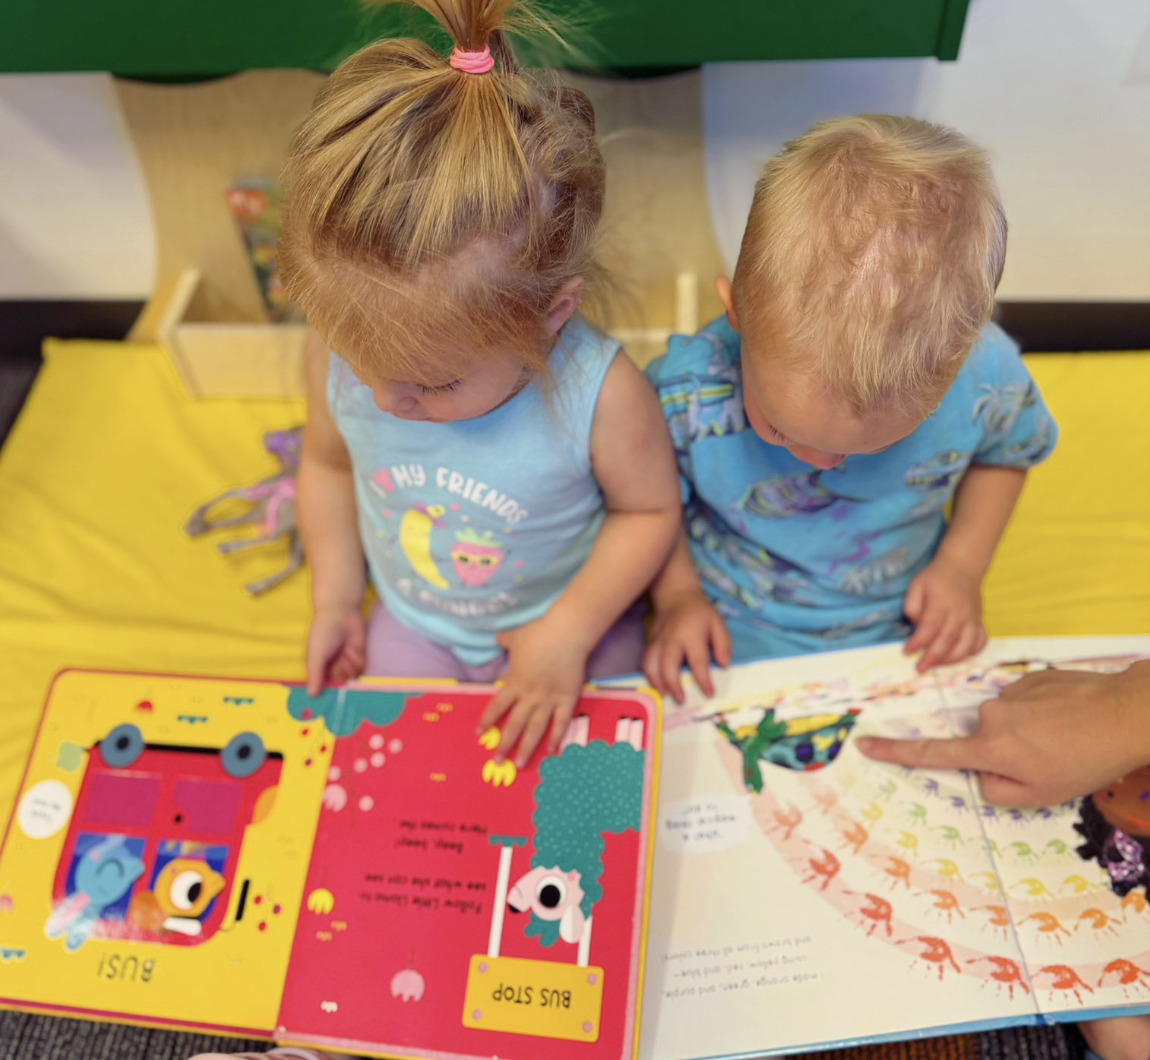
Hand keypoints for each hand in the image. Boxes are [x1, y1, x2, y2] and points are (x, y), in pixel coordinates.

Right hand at [305, 607, 366, 694]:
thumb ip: (315, 675)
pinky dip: (358, 663)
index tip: (330, 704)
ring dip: (349, 669)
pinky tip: (352, 652)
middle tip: (340, 671)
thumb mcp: (316, 655)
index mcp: (318, 668)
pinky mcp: (359, 657)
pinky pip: (361, 669)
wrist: (341, 612)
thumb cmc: (323, 633)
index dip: (326, 695)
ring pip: (351, 678)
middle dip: (341, 682)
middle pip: (339, 686)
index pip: (322, 688)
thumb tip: (311, 696)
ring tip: (345, 654)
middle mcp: (332, 668)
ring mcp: (346, 663)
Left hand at [479, 617, 589, 767]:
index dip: (487, 720)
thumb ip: (504, 640)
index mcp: (515, 683)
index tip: (479, 733)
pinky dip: (556, 737)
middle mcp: (530, 696)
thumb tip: (496, 638)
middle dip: (505, 744)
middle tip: (497, 761)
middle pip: (515, 724)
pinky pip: (561, 722)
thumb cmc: (538, 633)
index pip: (497, 706)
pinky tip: (551, 750)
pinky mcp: (567, 699)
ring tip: (520, 763)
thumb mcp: (516, 637)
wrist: (565, 633)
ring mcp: (549, 699)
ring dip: (527, 747)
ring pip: (536, 729)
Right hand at [642, 589, 730, 703]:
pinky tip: (656, 685)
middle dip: (673, 684)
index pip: (697, 660)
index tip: (710, 694)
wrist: (675, 595)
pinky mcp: (649, 642)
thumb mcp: (717, 623)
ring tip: (664, 696)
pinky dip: (648, 675)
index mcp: (692, 634)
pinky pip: (645, 661)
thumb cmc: (699, 613)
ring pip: (650, 663)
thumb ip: (723, 644)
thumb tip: (723, 665)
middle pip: (667, 664)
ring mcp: (658, 640)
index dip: (703, 680)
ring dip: (656, 682)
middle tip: (681, 699)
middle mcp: (672, 638)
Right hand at [857, 663, 1149, 806]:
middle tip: (1049, 761)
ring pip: (1009, 722)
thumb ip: (997, 790)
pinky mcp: (1032, 678)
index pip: (931, 752)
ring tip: (1066, 740)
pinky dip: (1043, 714)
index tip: (864, 744)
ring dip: (1029, 733)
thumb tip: (983, 774)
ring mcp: (1010, 693)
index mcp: (989, 747)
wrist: (1125, 713)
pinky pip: (1027, 702)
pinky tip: (1070, 720)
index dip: (895, 752)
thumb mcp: (1039, 794)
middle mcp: (991, 715)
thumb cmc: (1083, 761)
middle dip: (1006, 752)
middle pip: (984, 740)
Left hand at [903, 555, 987, 671]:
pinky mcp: (980, 621)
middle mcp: (960, 612)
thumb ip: (912, 606)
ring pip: (965, 645)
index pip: (930, 627)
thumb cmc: (935, 577)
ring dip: (950, 659)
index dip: (918, 642)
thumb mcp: (916, 585)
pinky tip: (957, 656)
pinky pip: (980, 641)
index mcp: (941, 602)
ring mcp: (972, 618)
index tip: (907, 652)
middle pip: (947, 640)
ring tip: (936, 665)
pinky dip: (971, 652)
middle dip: (932, 658)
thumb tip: (914, 626)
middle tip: (920, 668)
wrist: (963, 566)